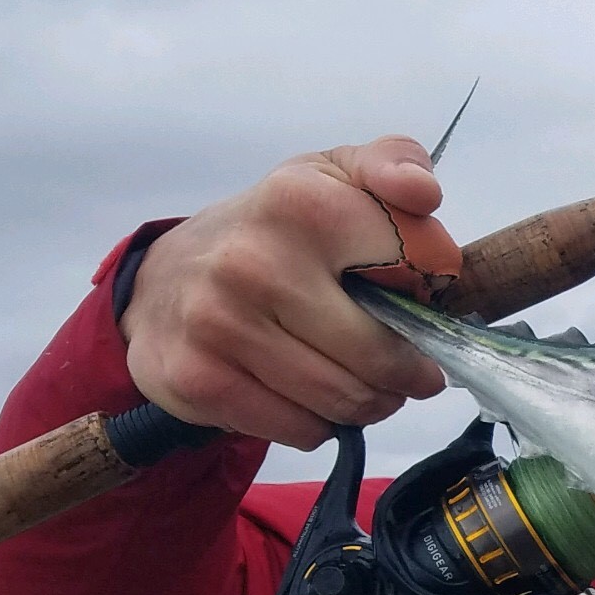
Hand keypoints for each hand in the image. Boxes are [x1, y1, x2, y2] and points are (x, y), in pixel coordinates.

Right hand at [119, 136, 457, 448]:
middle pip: (382, 357)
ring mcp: (219, 324)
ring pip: (346, 402)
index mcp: (300, 203)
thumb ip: (393, 164)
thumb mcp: (330, 177)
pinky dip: (321, 423)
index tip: (420, 295)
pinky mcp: (199, 380)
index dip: (433, 290)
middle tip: (408, 368)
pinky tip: (309, 394)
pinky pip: (303, 431)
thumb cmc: (271, 232)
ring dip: (371, 403)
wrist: (161, 280)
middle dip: (408, 371)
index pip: (416, 265)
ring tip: (363, 381)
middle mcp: (253, 262)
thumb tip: (423, 192)